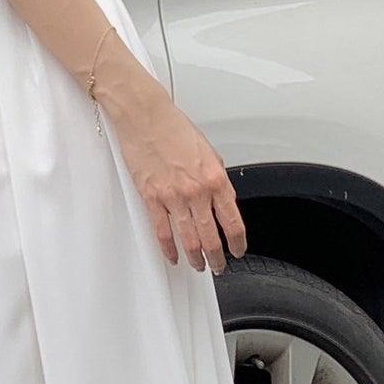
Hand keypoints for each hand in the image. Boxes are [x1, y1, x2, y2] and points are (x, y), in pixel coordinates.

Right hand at [101, 72, 246, 273]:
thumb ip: (217, 179)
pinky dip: (169, 249)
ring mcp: (174, 197)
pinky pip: (163, 232)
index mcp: (216, 178)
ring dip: (196, 258)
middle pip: (211, 237)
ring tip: (198, 265)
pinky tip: (173, 255)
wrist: (145, 116)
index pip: (233, 221)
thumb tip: (221, 200)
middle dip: (217, 258)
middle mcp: (197, 191)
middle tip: (219, 266)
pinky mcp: (152, 198)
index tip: (238, 250)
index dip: (238, 242)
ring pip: (189, 240)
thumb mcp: (209, 152)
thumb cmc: (174, 128)